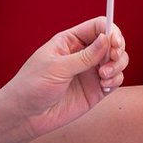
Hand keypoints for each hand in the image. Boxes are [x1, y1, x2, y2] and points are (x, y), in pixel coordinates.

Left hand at [0, 18, 126, 141]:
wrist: (25, 115)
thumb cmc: (32, 86)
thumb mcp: (57, 68)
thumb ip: (85, 56)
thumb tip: (106, 38)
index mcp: (69, 41)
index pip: (97, 26)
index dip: (110, 30)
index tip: (114, 42)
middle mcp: (83, 54)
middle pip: (112, 42)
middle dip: (117, 49)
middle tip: (113, 58)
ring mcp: (90, 72)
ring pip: (117, 61)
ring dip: (118, 66)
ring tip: (104, 76)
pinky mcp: (96, 90)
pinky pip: (115, 79)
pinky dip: (116, 80)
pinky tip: (104, 85)